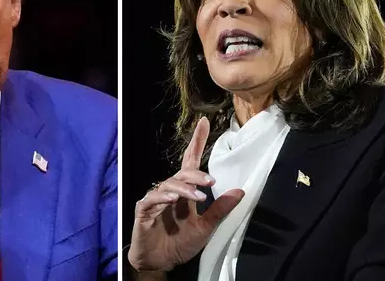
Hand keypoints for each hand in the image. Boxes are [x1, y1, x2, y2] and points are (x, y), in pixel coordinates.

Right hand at [128, 117, 244, 271]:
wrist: (160, 262)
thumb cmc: (180, 243)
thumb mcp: (206, 227)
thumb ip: (220, 209)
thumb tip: (241, 191)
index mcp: (185, 192)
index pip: (191, 162)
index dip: (197, 142)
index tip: (205, 123)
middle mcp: (171, 191)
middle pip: (182, 173)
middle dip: (196, 174)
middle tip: (210, 182)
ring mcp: (156, 199)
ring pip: (170, 185)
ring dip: (185, 189)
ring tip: (198, 196)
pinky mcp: (143, 210)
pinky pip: (152, 199)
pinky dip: (162, 197)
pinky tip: (173, 200)